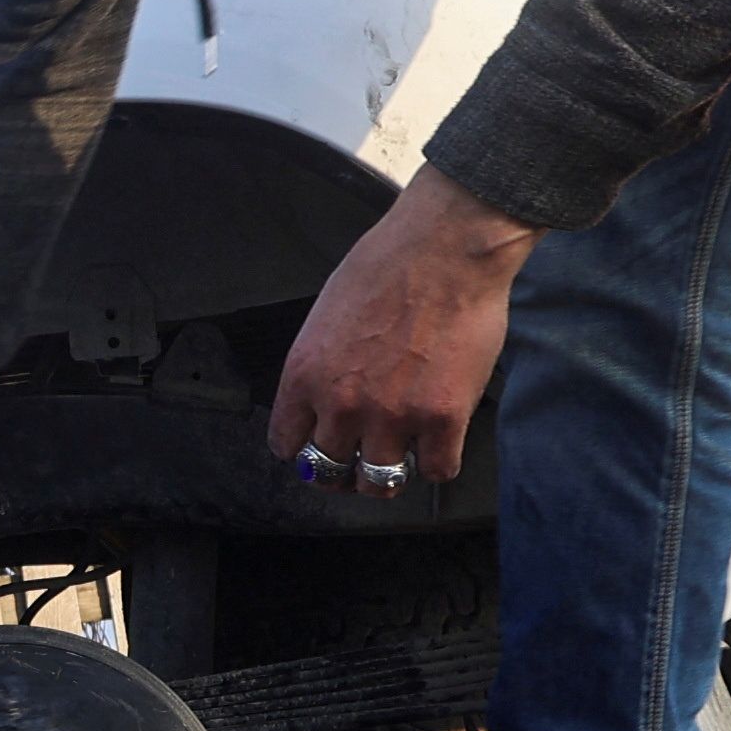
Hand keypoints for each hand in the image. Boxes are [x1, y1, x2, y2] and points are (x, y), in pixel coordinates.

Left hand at [265, 167, 539, 487]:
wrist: (445, 248)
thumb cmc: (388, 265)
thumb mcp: (327, 316)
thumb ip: (323, 364)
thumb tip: (326, 394)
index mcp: (304, 376)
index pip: (286, 445)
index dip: (304, 451)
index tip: (319, 447)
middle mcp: (341, 404)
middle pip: (328, 472)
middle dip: (344, 469)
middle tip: (361, 459)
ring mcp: (392, 416)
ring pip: (380, 483)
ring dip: (389, 475)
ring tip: (401, 457)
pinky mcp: (442, 419)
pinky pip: (435, 470)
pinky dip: (438, 461)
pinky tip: (441, 442)